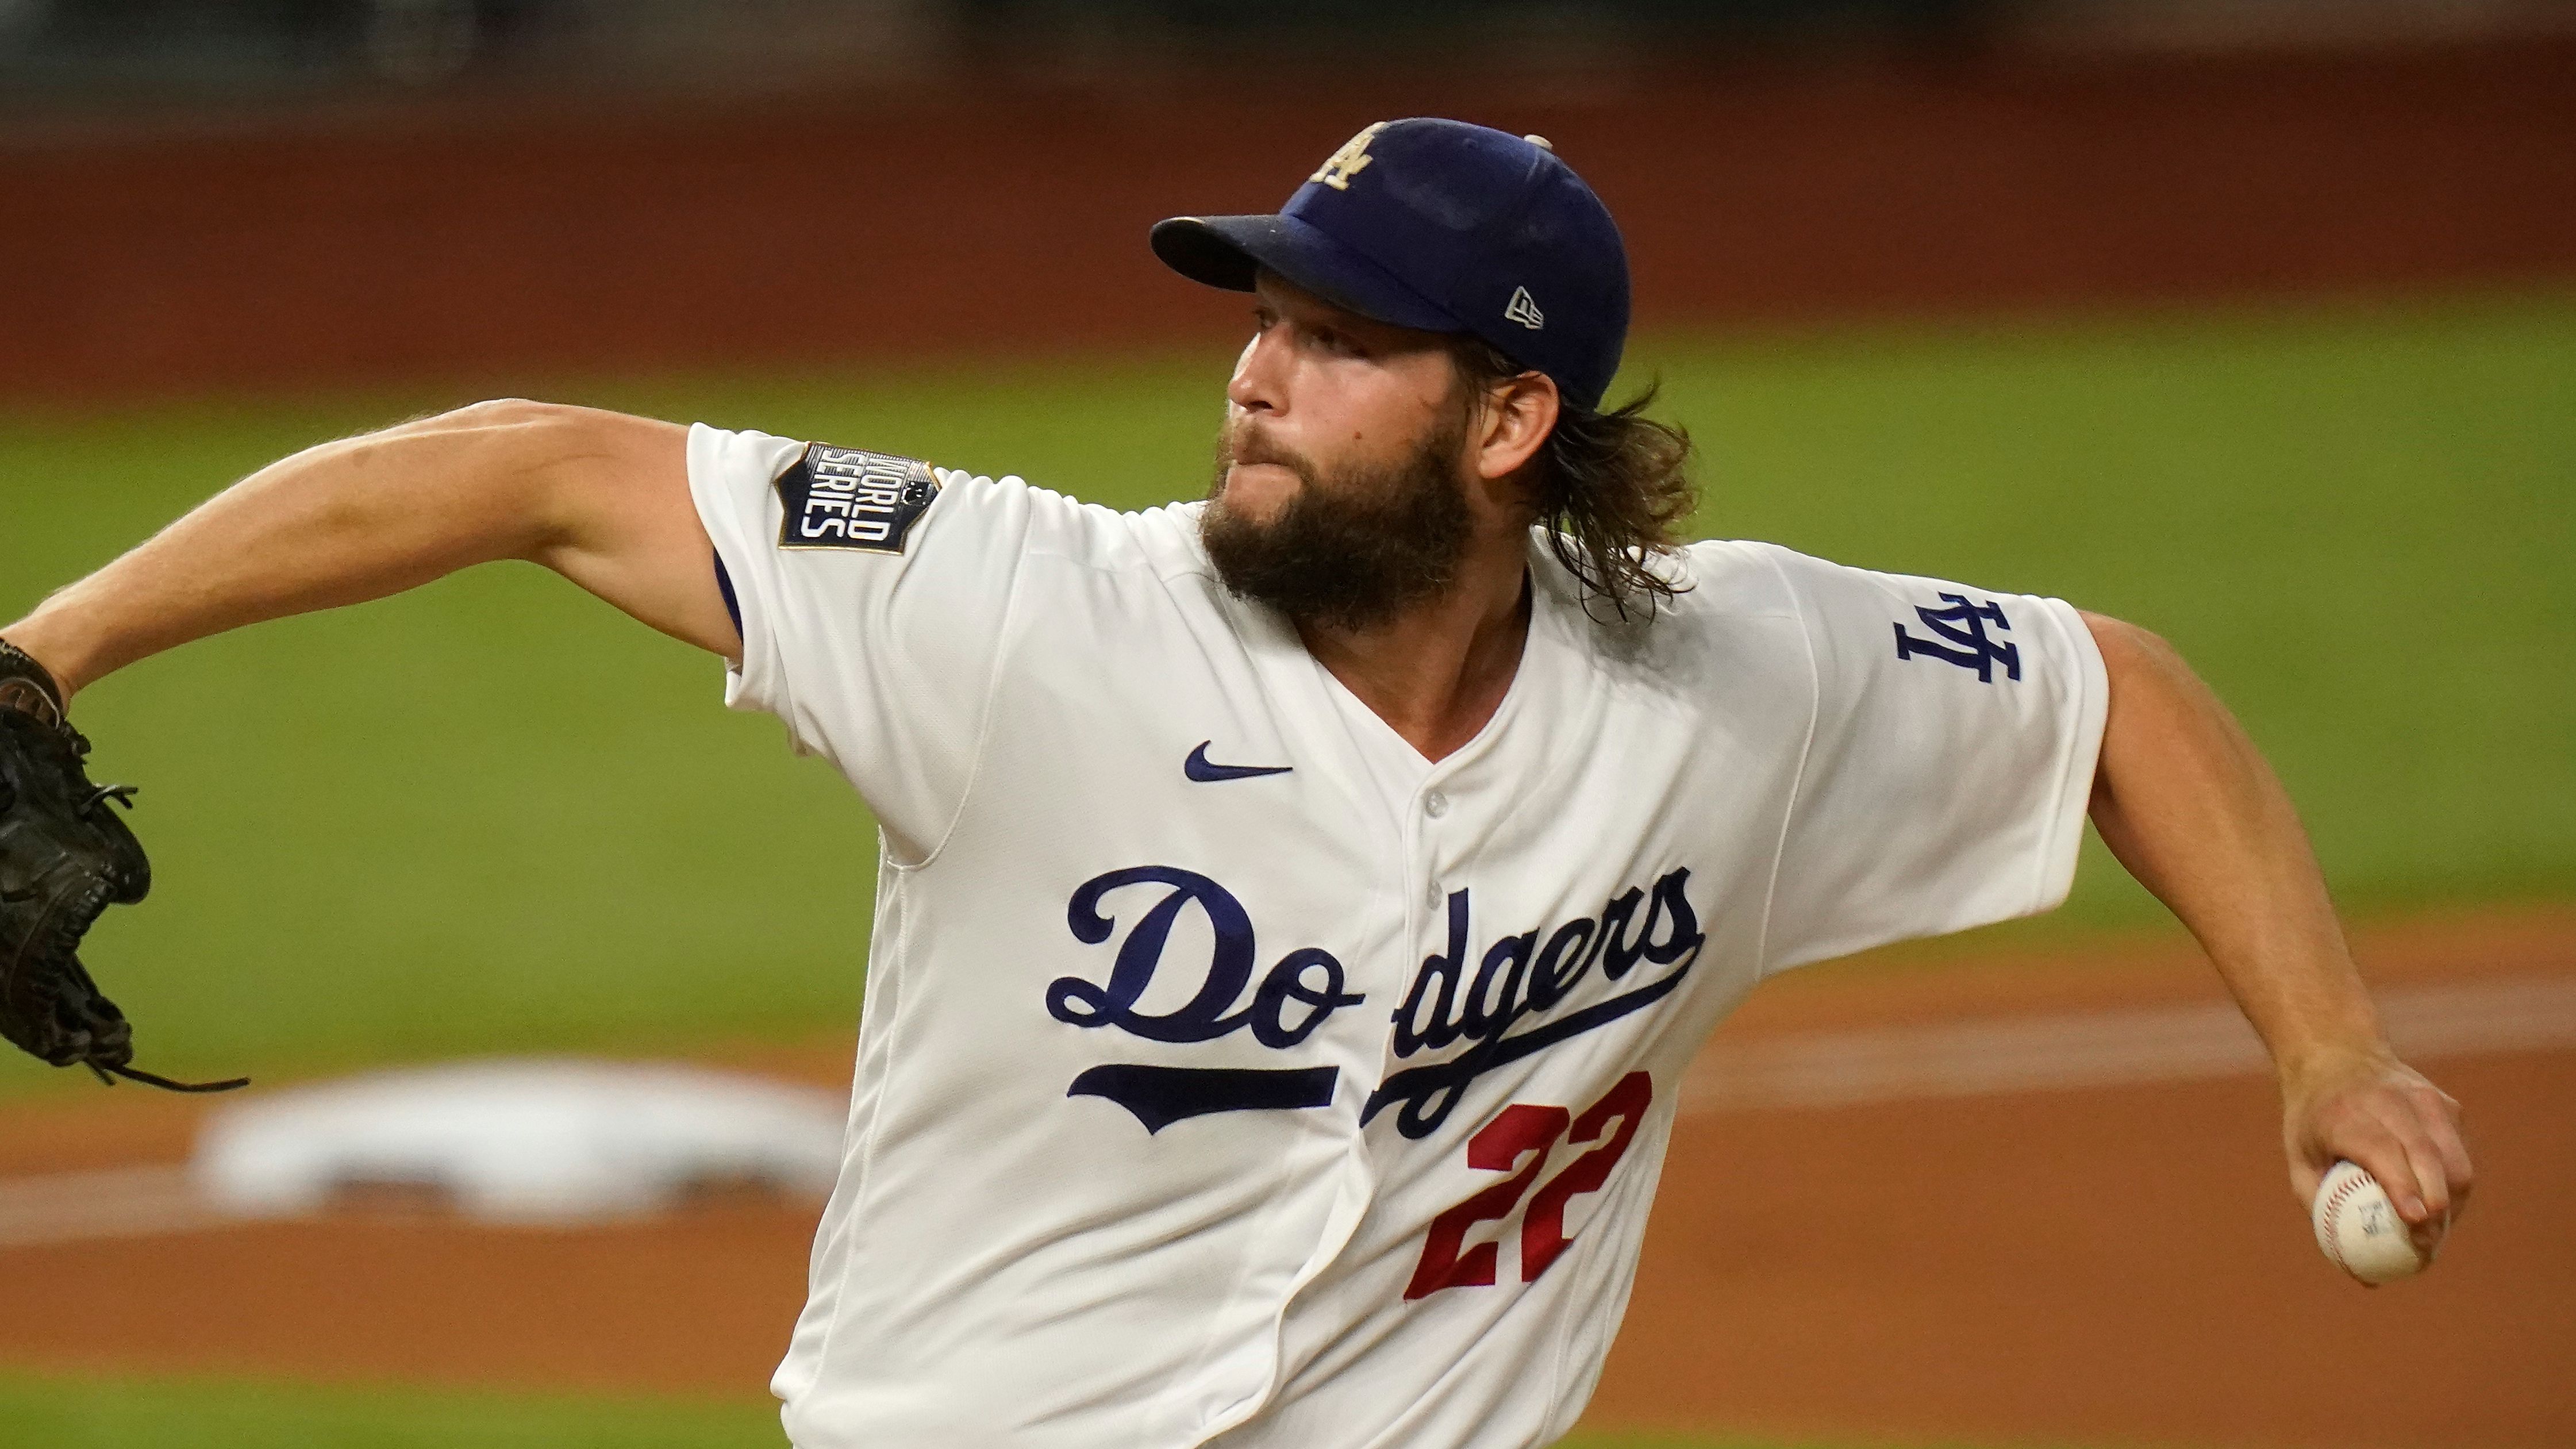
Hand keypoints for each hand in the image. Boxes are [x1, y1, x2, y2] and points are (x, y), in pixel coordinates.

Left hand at [2281, 1045, 2470, 1260]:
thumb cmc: (2312, 1119)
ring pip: (2455, 1160)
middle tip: (2426, 1245)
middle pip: (2428, 1158)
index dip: (2402, 1185)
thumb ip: (2323, 1211)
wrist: (2335, 1055)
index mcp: (2346, 1113)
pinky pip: (2458, 1153)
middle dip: (2436, 1207)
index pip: (2383, 1150)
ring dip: (2452, 1203)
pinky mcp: (2445, 1104)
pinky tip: (2438, 1204)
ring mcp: (2423, 1099)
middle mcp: (2389, 1101)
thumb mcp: (2299, 1159)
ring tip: (2434, 1232)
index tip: (2415, 1221)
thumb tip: (2363, 1275)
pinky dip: (2453, 1184)